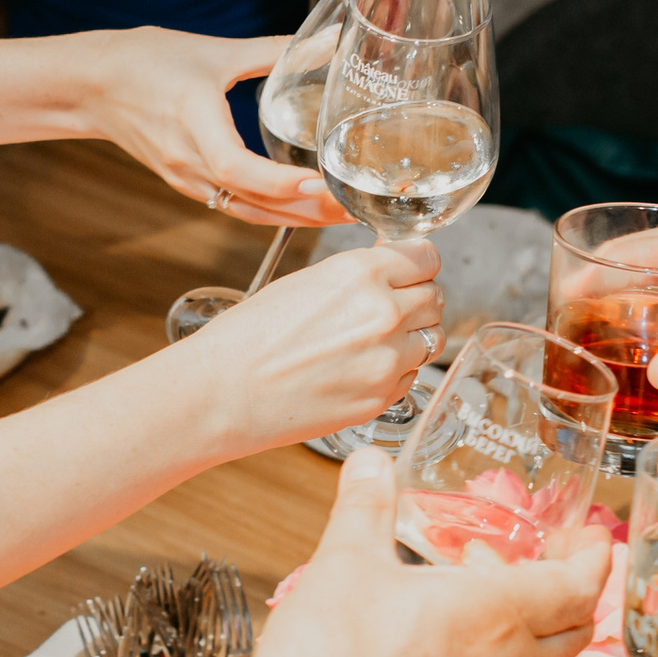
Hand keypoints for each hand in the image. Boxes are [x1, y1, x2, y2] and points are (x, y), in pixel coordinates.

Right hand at [81, 28, 349, 226]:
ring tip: (338, 212)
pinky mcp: (186, 182)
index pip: (236, 167)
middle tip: (353, 206)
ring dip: (292, 217)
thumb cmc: (146, 62)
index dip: (278, 181)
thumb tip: (330, 41)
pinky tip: (301, 207)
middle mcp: (188, 161)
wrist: (92, 85)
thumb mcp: (215, 50)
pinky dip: (270, 212)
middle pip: (251, 201)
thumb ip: (276, 50)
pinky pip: (233, 207)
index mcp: (194, 122)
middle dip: (305, 209)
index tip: (318, 181)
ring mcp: (185, 178)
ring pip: (245, 211)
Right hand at [183, 242, 445, 445]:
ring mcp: (387, 360)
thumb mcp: (306, 282)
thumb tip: (391, 272)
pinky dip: (395, 372)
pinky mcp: (381, 399)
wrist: (222, 392)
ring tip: (372, 343)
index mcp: (361, 274)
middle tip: (389, 309)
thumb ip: (358, 276)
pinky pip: (411, 376)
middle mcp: (383, 313)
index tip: (409, 272)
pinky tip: (358, 370)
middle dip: (416, 301)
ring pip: (431, 339)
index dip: (416, 265)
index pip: (426, 257)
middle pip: (435, 298)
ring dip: (412, 338)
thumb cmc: (249, 337)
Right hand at [236, 449, 610, 656]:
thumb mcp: (344, 560)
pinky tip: (444, 642)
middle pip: (575, 631)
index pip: (581, 587)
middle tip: (552, 559)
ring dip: (530, 625)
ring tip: (483, 590)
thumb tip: (371, 462)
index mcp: (496, 614)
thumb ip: (366, 504)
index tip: (593, 538)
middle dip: (576, 591)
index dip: (596, 559)